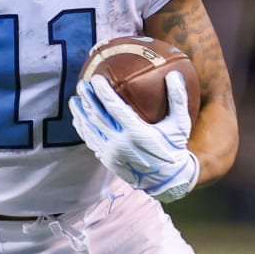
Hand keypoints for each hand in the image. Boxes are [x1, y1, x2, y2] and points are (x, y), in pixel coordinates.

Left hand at [68, 73, 199, 202]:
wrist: (168, 180)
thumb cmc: (174, 148)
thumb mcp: (180, 124)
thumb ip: (177, 98)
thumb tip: (174, 74)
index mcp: (137, 132)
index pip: (114, 108)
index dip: (103, 92)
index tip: (97, 78)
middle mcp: (120, 143)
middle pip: (97, 117)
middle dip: (87, 99)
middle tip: (82, 84)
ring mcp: (112, 154)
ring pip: (90, 130)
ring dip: (80, 114)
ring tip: (74, 100)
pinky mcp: (107, 161)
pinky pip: (91, 142)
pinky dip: (83, 129)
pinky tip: (79, 119)